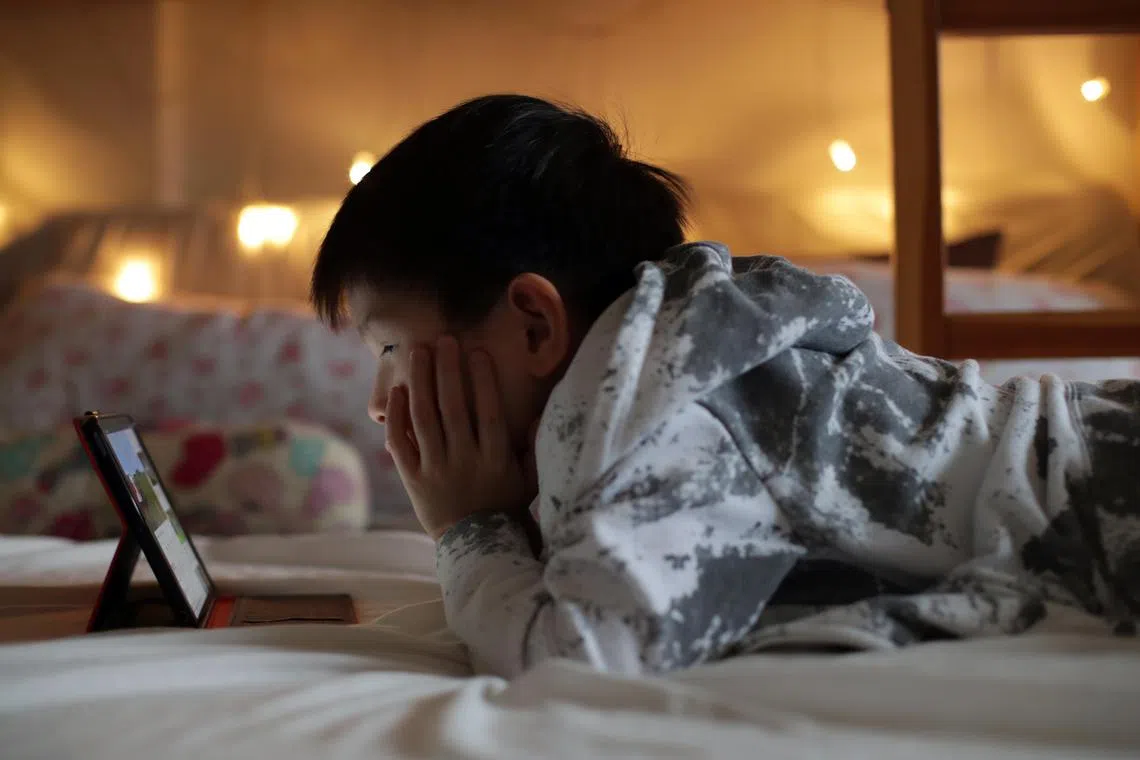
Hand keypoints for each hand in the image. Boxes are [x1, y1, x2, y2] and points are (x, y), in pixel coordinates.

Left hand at [386, 336, 529, 540]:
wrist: (476, 547)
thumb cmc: (506, 507)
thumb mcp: (530, 480)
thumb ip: (535, 448)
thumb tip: (539, 412)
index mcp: (496, 460)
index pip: (489, 413)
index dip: (483, 381)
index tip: (477, 353)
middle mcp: (465, 462)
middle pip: (453, 408)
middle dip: (447, 371)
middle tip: (444, 341)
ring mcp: (436, 470)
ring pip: (424, 419)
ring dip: (421, 382)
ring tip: (418, 352)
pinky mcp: (413, 480)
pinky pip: (401, 443)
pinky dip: (397, 417)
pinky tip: (398, 391)